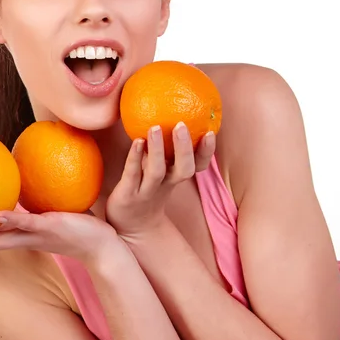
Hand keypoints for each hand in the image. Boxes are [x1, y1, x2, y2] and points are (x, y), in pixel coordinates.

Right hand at [0, 203, 120, 265]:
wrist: (103, 246)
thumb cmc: (76, 228)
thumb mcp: (48, 214)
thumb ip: (33, 204)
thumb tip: (22, 181)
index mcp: (16, 237)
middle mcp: (19, 241)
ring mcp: (32, 237)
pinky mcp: (49, 228)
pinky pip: (26, 225)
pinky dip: (9, 221)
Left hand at [105, 122, 215, 240]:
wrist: (131, 226)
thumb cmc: (145, 191)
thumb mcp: (159, 171)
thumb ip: (163, 150)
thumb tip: (166, 113)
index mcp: (174, 177)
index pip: (197, 165)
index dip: (206, 151)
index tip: (211, 132)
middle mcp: (165, 185)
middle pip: (183, 169)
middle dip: (185, 148)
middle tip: (182, 125)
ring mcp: (146, 191)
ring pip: (157, 172)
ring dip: (157, 150)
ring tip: (154, 127)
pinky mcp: (128, 195)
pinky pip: (132, 175)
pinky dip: (135, 158)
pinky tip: (136, 142)